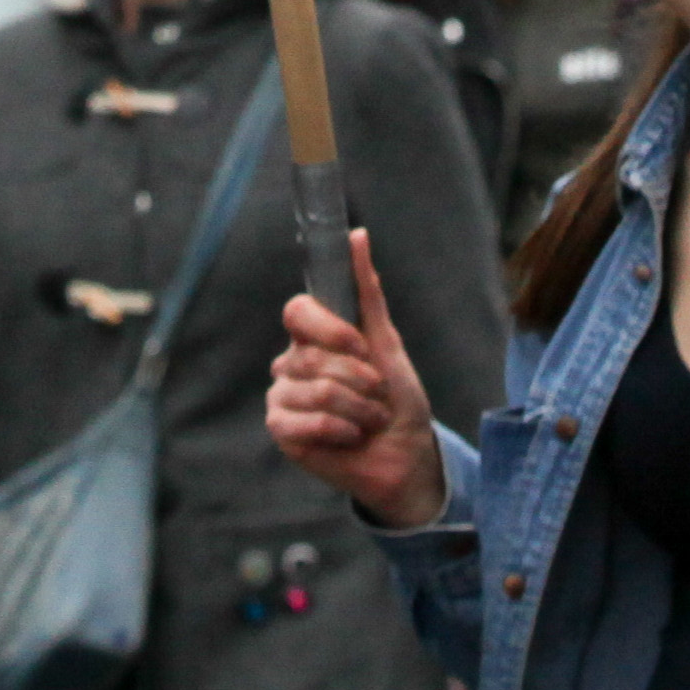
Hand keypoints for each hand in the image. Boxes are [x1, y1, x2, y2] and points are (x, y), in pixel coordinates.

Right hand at [267, 234, 449, 528]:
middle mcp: (291, 362)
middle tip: (377, 393)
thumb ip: (366, 291)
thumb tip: (357, 235)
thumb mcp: (387, 341)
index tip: (361, 347)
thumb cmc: (398, 398)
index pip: (297, 311)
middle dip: (359, 379)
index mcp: (313, 337)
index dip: (329, 330)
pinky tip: (351, 436)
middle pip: (313, 356)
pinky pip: (305, 422)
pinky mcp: (283, 431)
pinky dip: (340, 430)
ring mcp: (283, 396)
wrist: (406, 454)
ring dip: (358, 408)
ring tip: (369, 418)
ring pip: (315, 390)